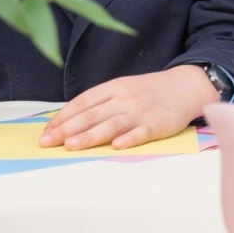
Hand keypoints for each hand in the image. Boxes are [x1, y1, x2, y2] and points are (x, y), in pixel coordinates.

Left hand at [40, 66, 216, 150]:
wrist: (186, 87)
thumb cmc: (149, 92)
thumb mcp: (123, 88)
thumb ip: (100, 102)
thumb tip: (70, 121)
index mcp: (113, 88)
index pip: (83, 102)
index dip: (63, 116)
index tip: (46, 130)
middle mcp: (124, 99)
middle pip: (92, 114)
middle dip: (67, 129)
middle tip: (47, 142)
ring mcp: (141, 111)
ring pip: (112, 124)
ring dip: (90, 135)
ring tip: (71, 145)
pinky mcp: (158, 124)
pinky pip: (142, 132)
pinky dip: (130, 138)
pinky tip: (117, 146)